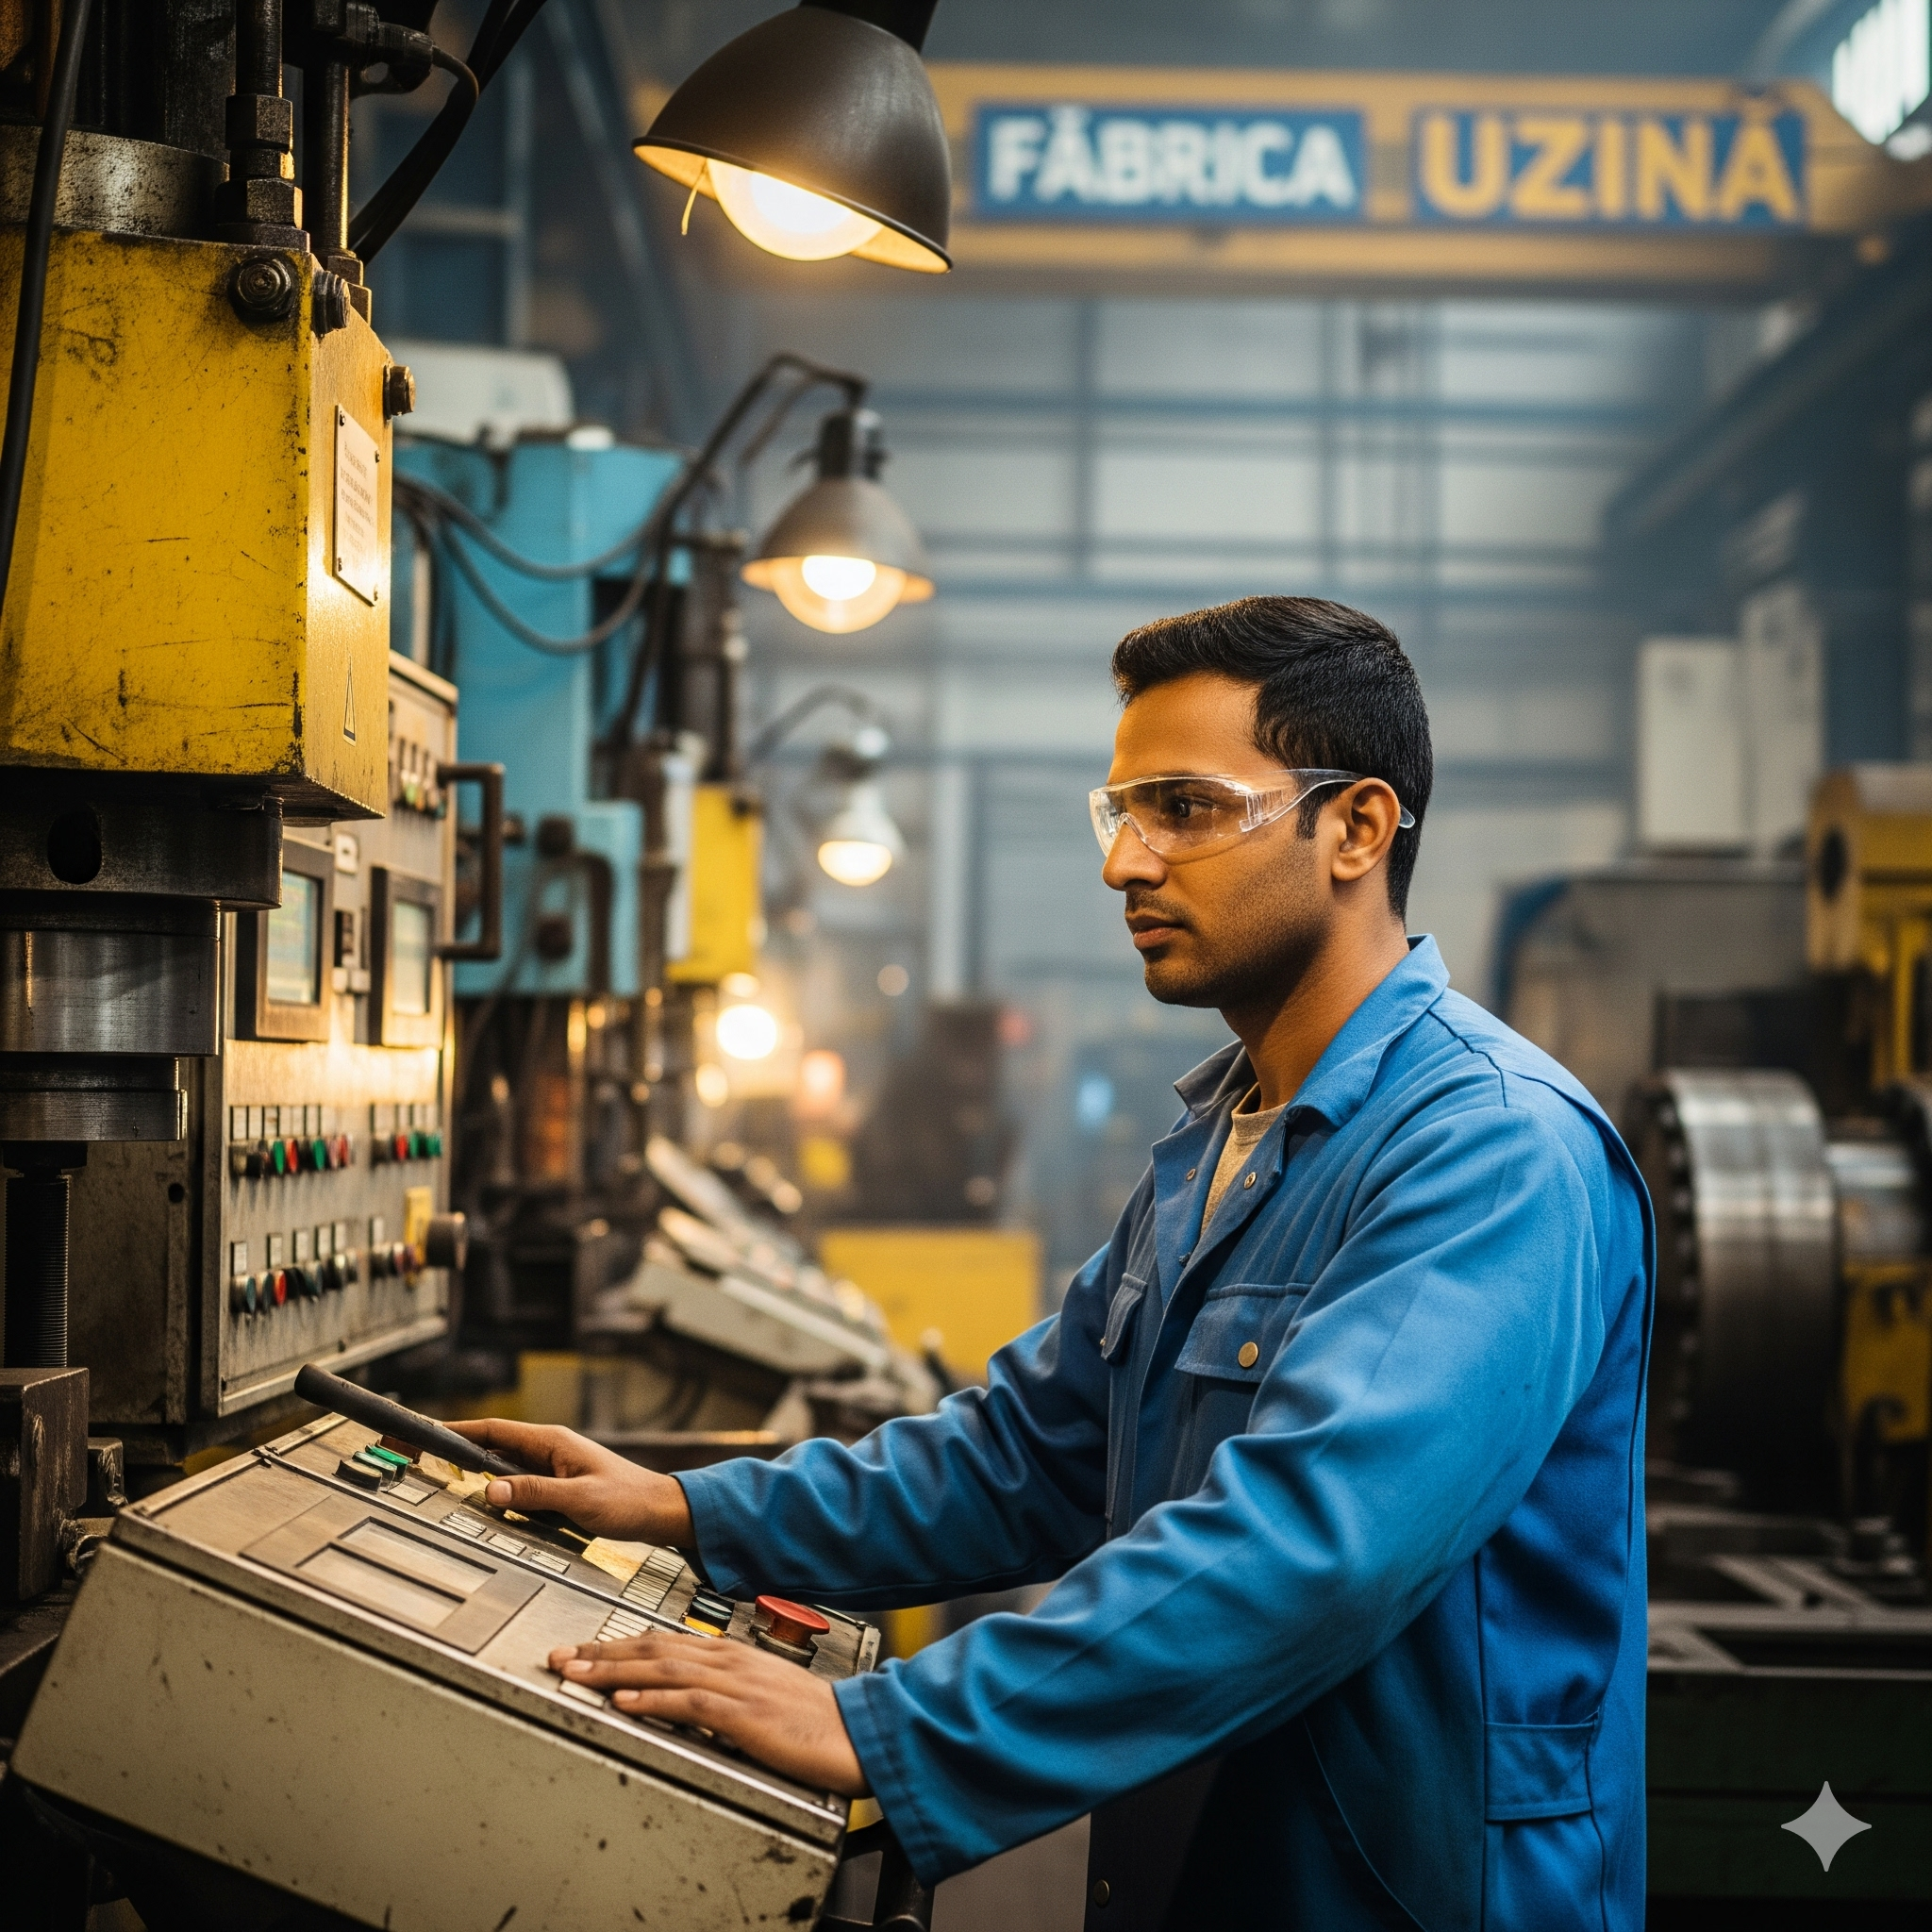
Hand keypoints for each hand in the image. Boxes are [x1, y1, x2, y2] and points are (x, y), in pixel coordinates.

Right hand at [443, 1418, 694, 1543]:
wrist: (659, 1511)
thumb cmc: (628, 1501)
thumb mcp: (579, 1500)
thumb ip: (535, 1494)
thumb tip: (491, 1490)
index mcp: (552, 1442)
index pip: (493, 1430)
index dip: (457, 1430)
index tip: (425, 1433)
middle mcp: (549, 1449)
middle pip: (493, 1445)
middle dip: (457, 1448)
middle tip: (421, 1455)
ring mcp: (553, 1466)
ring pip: (504, 1465)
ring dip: (475, 1469)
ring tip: (441, 1476)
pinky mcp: (558, 1484)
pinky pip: (519, 1482)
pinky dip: (498, 1487)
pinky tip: (485, 1500)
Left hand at [548, 1631, 867, 1795]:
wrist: (857, 1730)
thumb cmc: (815, 1719)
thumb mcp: (763, 1695)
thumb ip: (724, 1691)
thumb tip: (685, 1699)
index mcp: (731, 1655)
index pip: (663, 1643)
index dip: (619, 1645)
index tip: (585, 1651)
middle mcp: (728, 1661)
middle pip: (653, 1649)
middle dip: (602, 1652)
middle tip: (561, 1657)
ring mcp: (735, 1684)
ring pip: (662, 1669)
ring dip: (613, 1671)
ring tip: (576, 1674)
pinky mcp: (743, 1712)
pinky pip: (689, 1702)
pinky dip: (653, 1700)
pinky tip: (626, 1701)